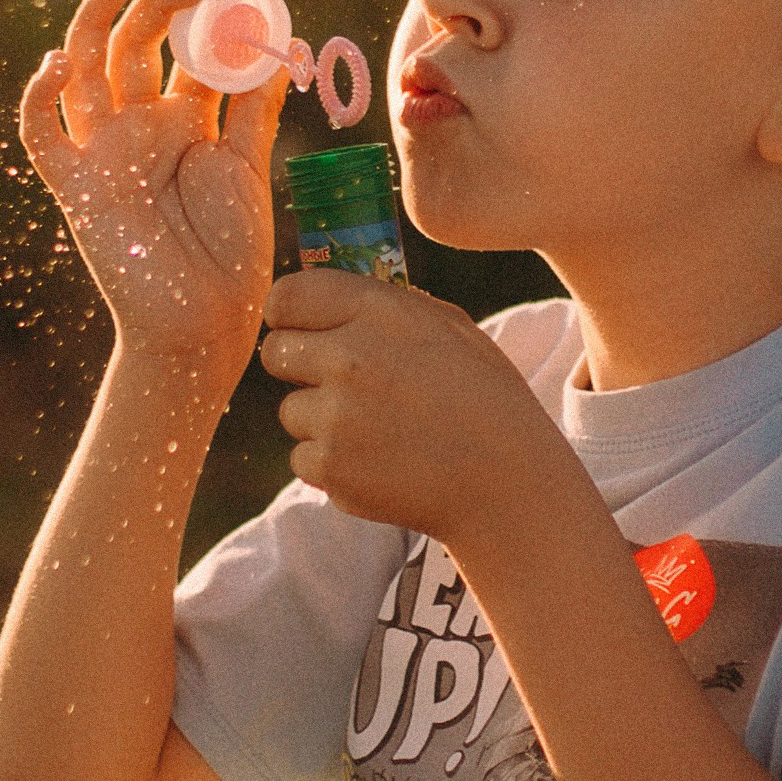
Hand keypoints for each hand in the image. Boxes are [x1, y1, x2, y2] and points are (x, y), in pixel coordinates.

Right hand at [20, 0, 284, 372]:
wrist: (204, 326)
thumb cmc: (230, 255)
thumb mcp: (247, 167)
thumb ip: (253, 107)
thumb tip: (273, 42)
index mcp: (186, 119)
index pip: (193, 43)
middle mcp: (142, 125)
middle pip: (141, 42)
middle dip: (166, 2)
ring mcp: (104, 149)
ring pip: (88, 68)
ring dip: (101, 22)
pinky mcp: (74, 184)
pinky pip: (41, 133)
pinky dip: (40, 96)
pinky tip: (59, 60)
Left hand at [259, 269, 582, 545]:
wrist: (506, 483)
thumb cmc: (484, 400)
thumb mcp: (449, 328)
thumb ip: (382, 307)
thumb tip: (324, 299)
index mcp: (380, 312)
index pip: (286, 297)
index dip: (287, 315)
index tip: (298, 331)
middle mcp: (350, 358)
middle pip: (275, 353)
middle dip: (300, 368)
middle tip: (344, 388)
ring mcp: (336, 415)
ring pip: (291, 411)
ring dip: (321, 423)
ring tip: (380, 432)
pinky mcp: (330, 466)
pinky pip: (301, 459)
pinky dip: (332, 466)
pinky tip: (380, 464)